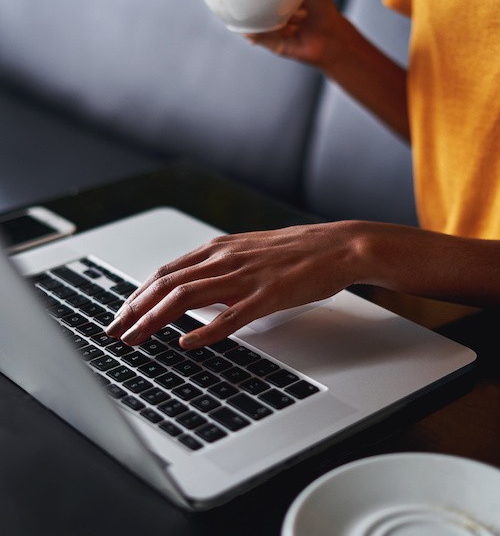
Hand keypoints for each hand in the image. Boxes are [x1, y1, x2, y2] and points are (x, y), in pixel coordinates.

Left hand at [105, 222, 361, 348]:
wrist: (337, 245)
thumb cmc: (296, 252)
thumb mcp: (248, 252)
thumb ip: (219, 267)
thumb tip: (192, 287)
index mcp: (220, 248)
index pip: (167, 271)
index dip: (139, 293)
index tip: (123, 313)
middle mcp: (227, 259)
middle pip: (168, 283)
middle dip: (136, 309)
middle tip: (116, 332)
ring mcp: (247, 276)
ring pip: (189, 297)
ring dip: (156, 319)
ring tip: (136, 339)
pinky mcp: (269, 294)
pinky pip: (232, 315)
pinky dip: (206, 330)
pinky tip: (187, 343)